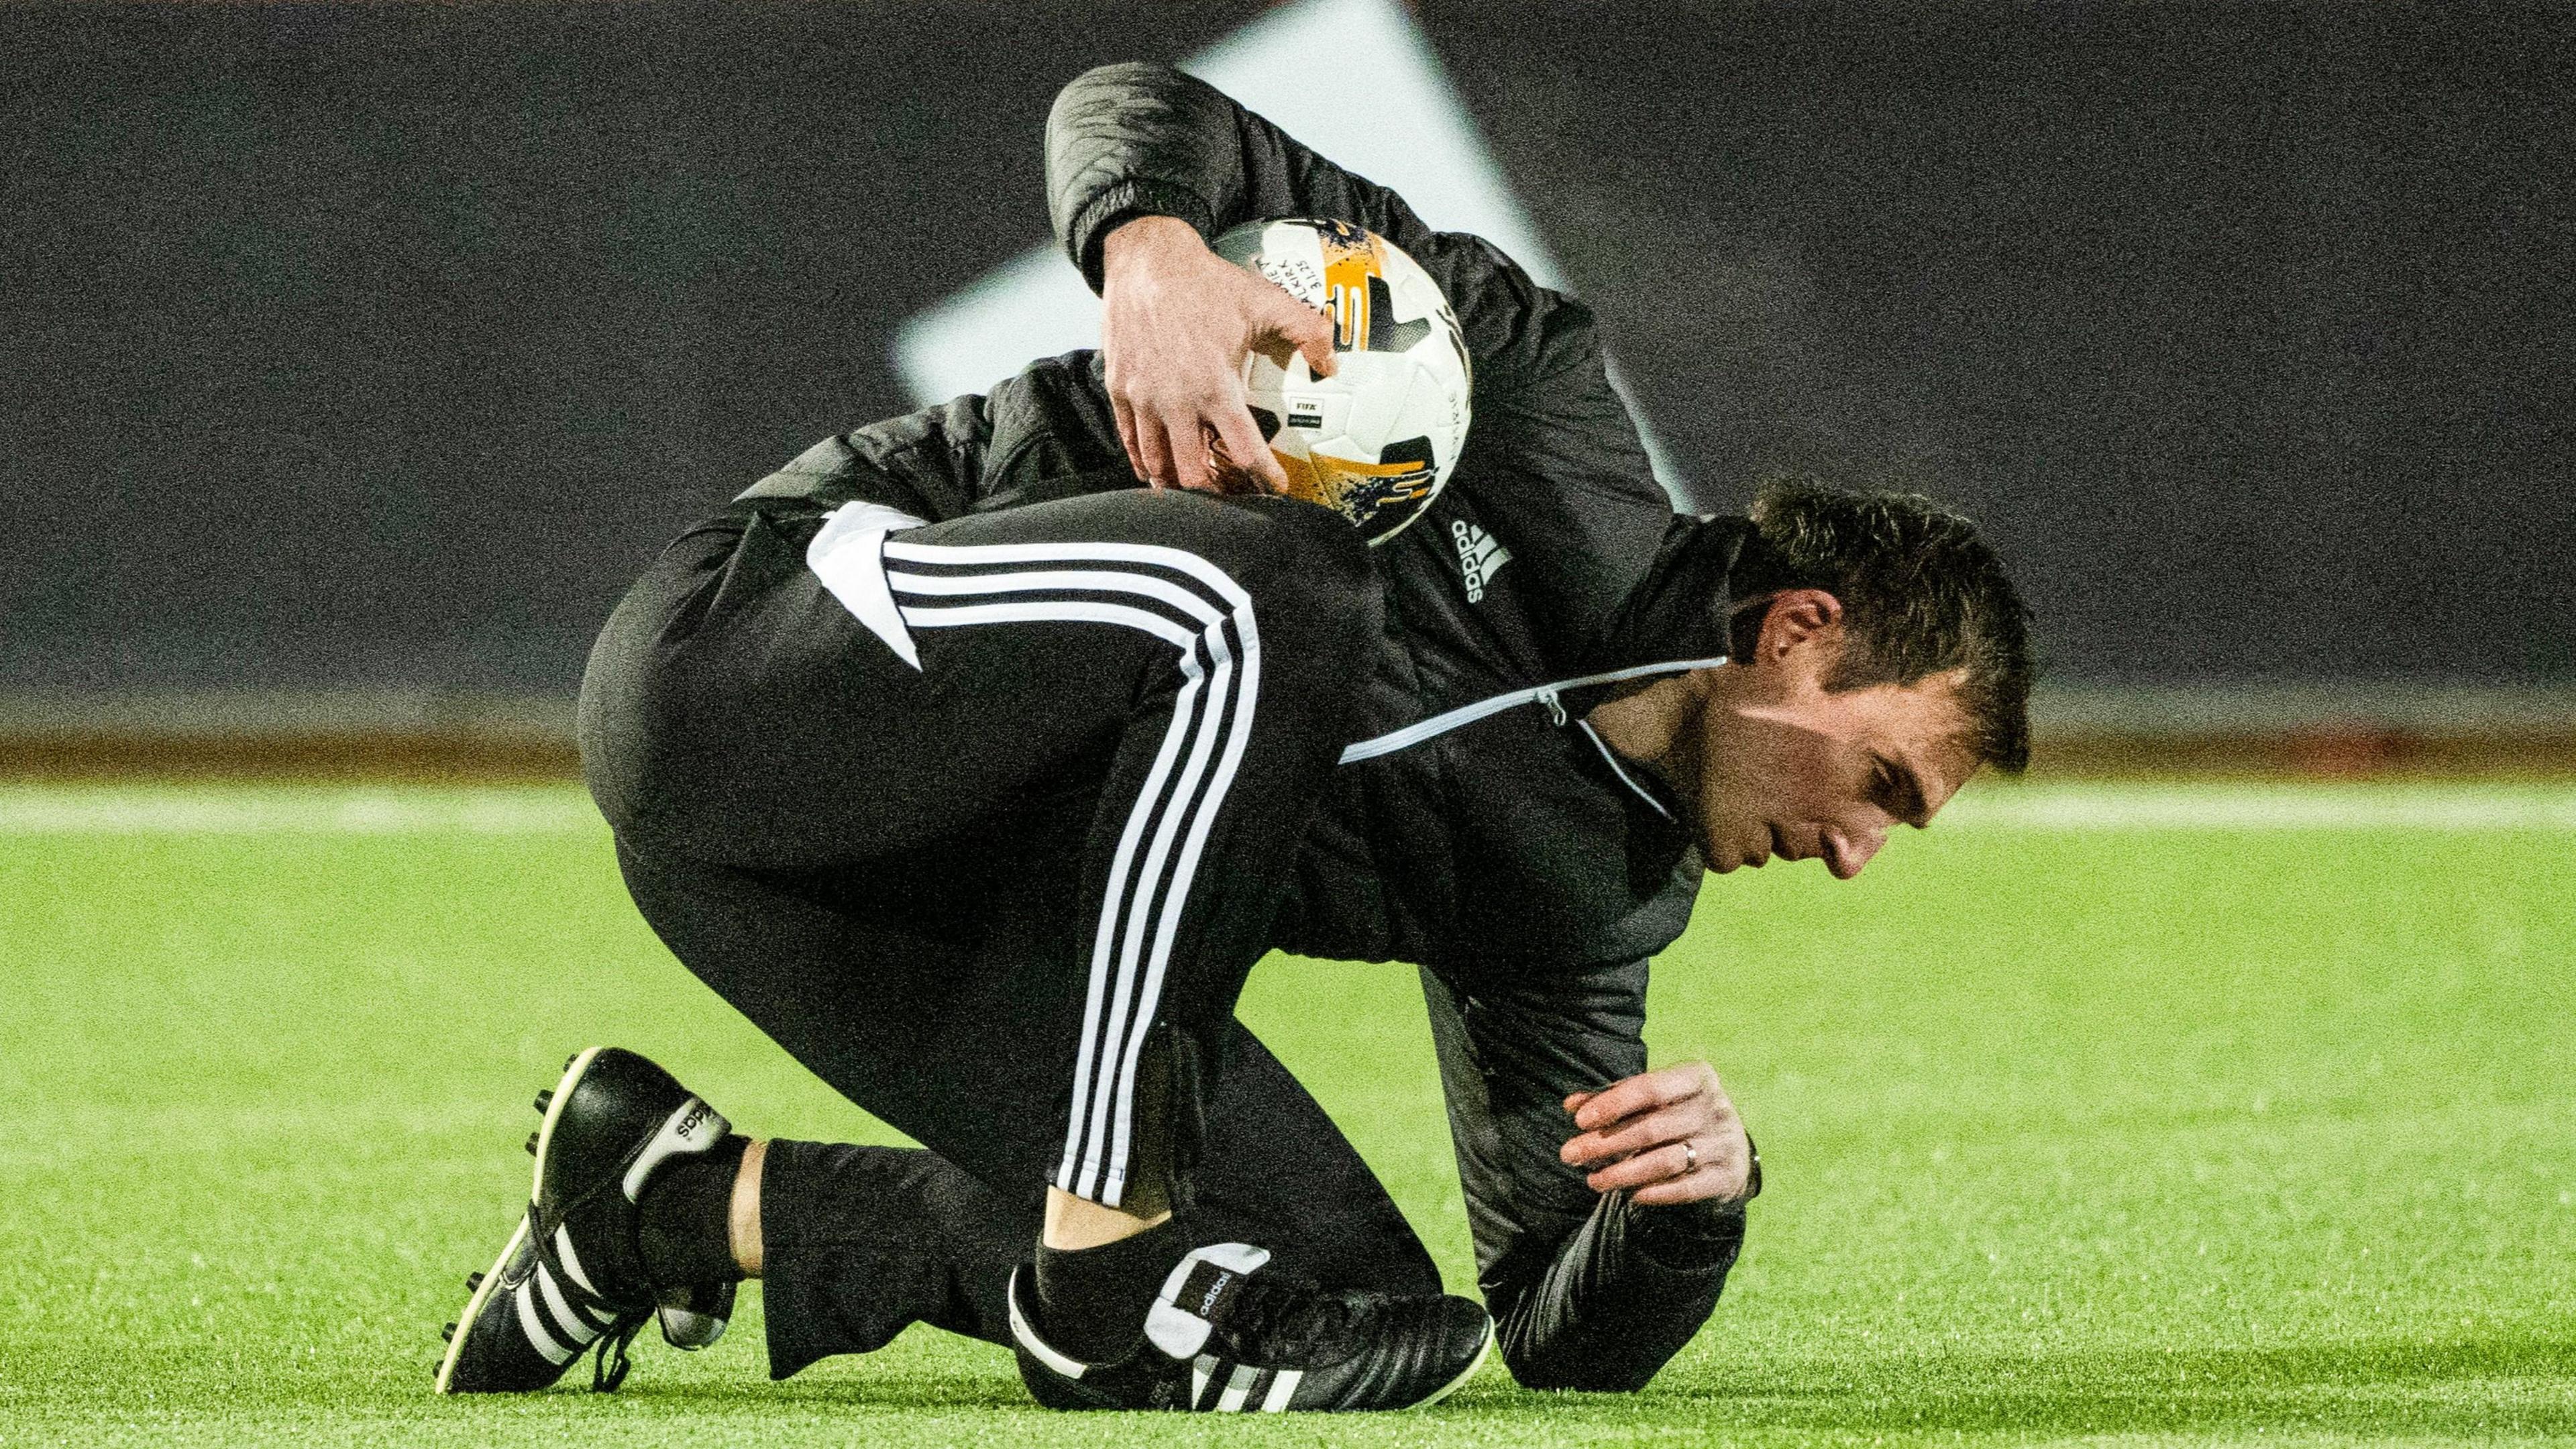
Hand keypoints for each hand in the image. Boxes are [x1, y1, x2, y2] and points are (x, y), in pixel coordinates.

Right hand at [1099, 215, 1336, 492]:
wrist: (1147, 260)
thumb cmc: (1207, 282)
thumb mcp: (1267, 301)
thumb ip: (1308, 332)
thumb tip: (1331, 366)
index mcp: (1215, 386)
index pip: (1243, 452)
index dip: (1264, 479)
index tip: (1276, 489)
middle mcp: (1176, 401)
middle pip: (1194, 475)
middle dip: (1216, 496)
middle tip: (1232, 497)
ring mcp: (1142, 399)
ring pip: (1158, 465)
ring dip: (1177, 485)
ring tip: (1195, 492)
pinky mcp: (1118, 390)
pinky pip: (1129, 442)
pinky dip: (1144, 463)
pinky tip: (1156, 471)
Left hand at [1559, 1060, 1754, 1206]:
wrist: (1733, 1148)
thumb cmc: (1679, 1114)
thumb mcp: (1654, 1099)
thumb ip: (1614, 1098)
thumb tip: (1570, 1105)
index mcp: (1698, 1077)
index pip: (1651, 1087)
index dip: (1613, 1103)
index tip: (1579, 1120)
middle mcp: (1716, 1108)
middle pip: (1652, 1128)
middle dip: (1606, 1143)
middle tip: (1569, 1154)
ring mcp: (1725, 1144)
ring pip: (1666, 1161)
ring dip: (1623, 1173)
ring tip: (1592, 1181)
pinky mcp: (1727, 1177)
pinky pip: (1686, 1189)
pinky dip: (1655, 1193)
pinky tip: (1630, 1195)